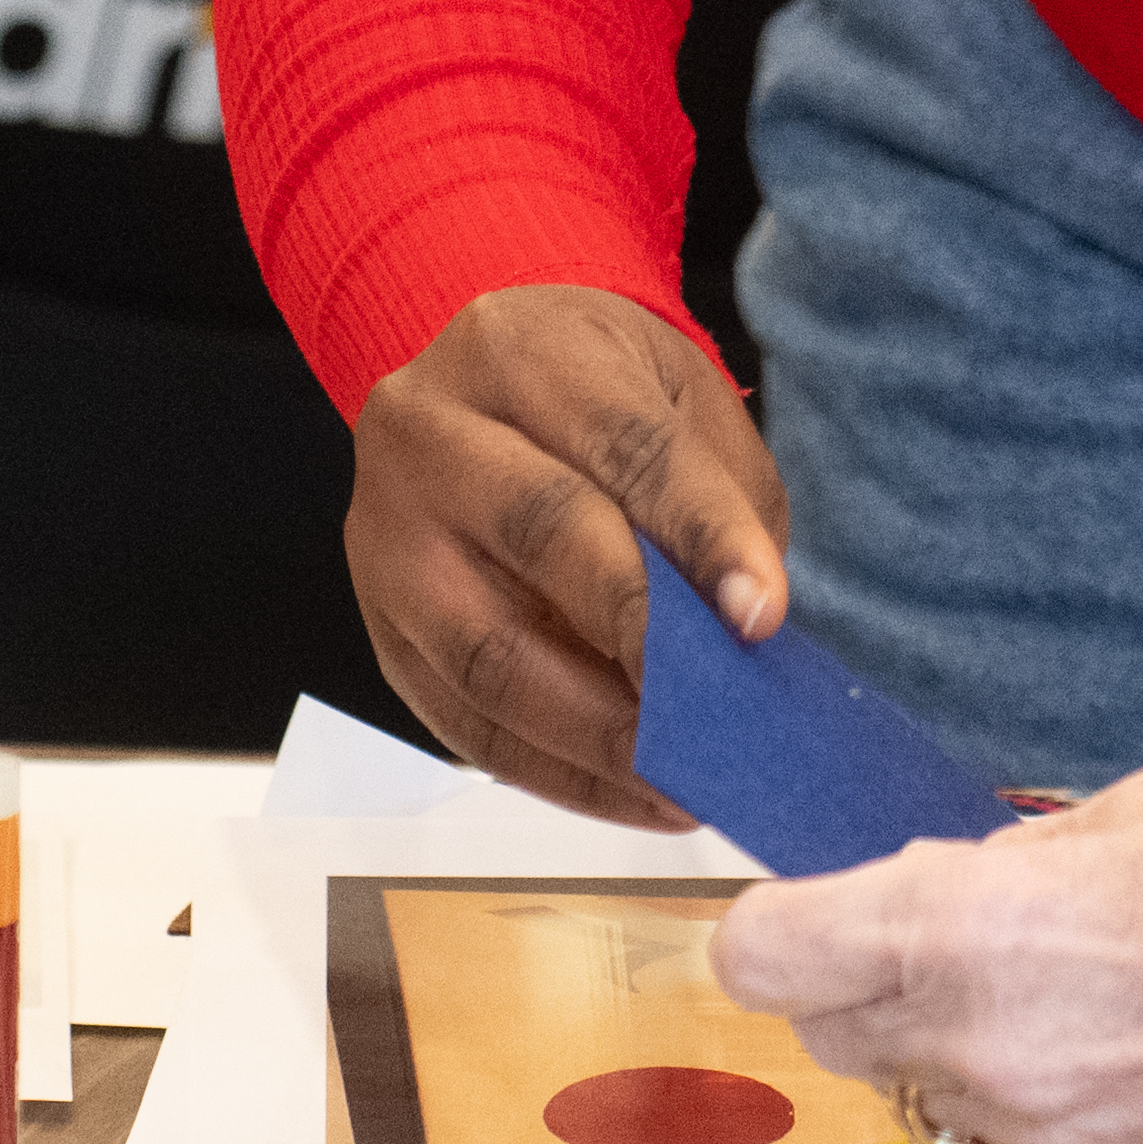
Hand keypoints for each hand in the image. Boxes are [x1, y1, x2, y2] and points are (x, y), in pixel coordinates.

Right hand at [345, 283, 790, 823]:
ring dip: (601, 733)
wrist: (485, 394)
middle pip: (540, 537)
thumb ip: (715, 499)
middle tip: (725, 710)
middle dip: (643, 635)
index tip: (763, 617)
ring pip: (488, 652)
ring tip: (690, 775)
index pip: (622, 445)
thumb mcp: (674, 397)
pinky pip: (465, 724)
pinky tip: (636, 794)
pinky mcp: (380, 628)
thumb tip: (745, 629)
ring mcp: (386, 536)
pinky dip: (558, 774)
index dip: (700, 534)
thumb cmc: (598, 397)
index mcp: (515, 350)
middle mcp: (426, 432)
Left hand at [715, 735, 1142, 1143]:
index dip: (778, 915)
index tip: (818, 886)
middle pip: (833, 1026)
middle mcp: (993, 1057)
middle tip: (960, 913)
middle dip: (865, 969)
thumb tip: (970, 885)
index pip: (770, 954)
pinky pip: (1013, 1134)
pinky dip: (1030, 1087)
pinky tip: (1124, 1030)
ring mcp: (1053, 1139)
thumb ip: (1031, 859)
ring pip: (921, 1089)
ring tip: (1066, 971)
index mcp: (981, 935)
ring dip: (949, 1034)